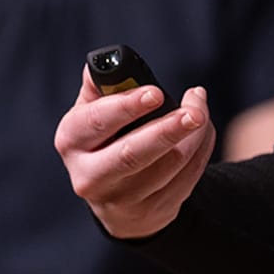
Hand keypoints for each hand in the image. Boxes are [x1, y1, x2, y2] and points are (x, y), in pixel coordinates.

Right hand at [56, 72, 217, 239]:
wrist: (115, 196)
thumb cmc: (105, 139)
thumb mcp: (92, 112)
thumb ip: (102, 85)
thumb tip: (112, 61)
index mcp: (71, 142)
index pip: (96, 123)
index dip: (126, 107)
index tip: (155, 93)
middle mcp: (89, 176)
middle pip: (131, 155)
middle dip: (166, 131)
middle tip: (195, 112)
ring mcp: (121, 200)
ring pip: (168, 166)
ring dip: (194, 137)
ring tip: (200, 112)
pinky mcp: (152, 212)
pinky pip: (186, 180)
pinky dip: (201, 152)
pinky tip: (202, 133)